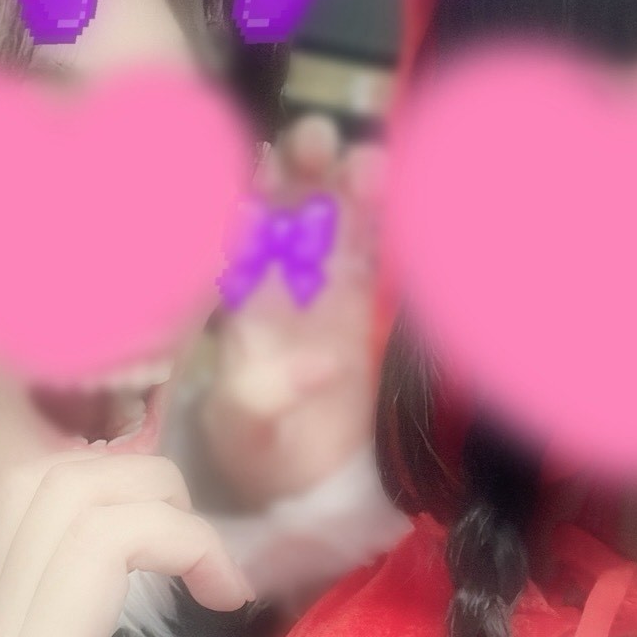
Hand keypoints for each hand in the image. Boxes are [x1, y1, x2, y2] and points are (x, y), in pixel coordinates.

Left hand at [201, 113, 384, 510]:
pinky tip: (401, 194)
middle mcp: (280, 284)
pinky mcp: (372, 305)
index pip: (235, 233)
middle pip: (288, 208)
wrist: (310, 494)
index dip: (244, 193)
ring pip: (338, 218)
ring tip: (366, 164)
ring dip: (350, 182)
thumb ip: (263, 399)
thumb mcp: (244, 434)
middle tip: (315, 143)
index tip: (257, 167)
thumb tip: (324, 362)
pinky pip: (379, 249)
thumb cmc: (262, 459)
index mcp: (236, 305)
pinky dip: (391, 217)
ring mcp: (329, 290)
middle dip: (300, 167)